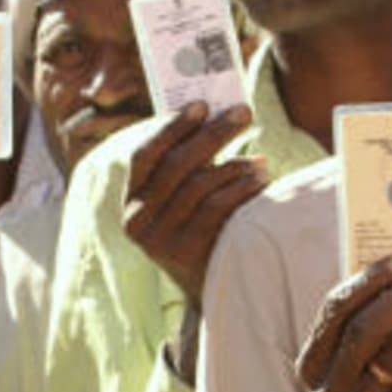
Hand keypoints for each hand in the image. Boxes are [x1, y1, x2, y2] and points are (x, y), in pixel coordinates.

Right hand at [122, 102, 264, 306]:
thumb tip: (216, 115)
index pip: (145, 156)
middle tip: (243, 113)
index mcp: (129, 201)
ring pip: (200, 185)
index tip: (202, 104)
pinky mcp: (186, 253)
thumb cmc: (198, 230)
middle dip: (213, 135)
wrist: (208, 287)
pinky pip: (218, 208)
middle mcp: (137, 221)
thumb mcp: (182, 201)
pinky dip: (242, 188)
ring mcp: (159, 239)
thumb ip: (187, 166)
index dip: (172, 128)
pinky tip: (261, 180)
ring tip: (260, 159)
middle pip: (176, 165)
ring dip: (235, 165)